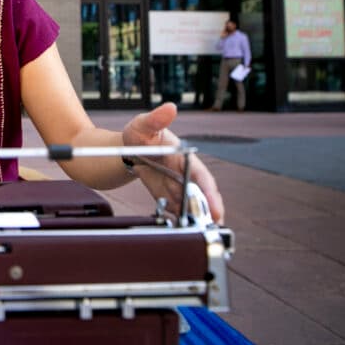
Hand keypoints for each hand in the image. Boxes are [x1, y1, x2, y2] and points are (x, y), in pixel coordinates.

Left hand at [121, 102, 224, 223]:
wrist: (128, 150)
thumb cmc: (139, 134)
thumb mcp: (143, 125)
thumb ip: (155, 119)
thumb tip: (170, 107)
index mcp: (186, 159)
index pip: (202, 177)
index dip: (210, 194)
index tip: (216, 209)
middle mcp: (187, 175)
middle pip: (202, 197)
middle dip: (208, 214)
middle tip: (210, 230)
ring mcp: (179, 188)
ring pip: (192, 208)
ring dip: (195, 222)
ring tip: (193, 236)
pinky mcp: (170, 198)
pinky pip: (178, 213)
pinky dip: (179, 222)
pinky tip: (176, 232)